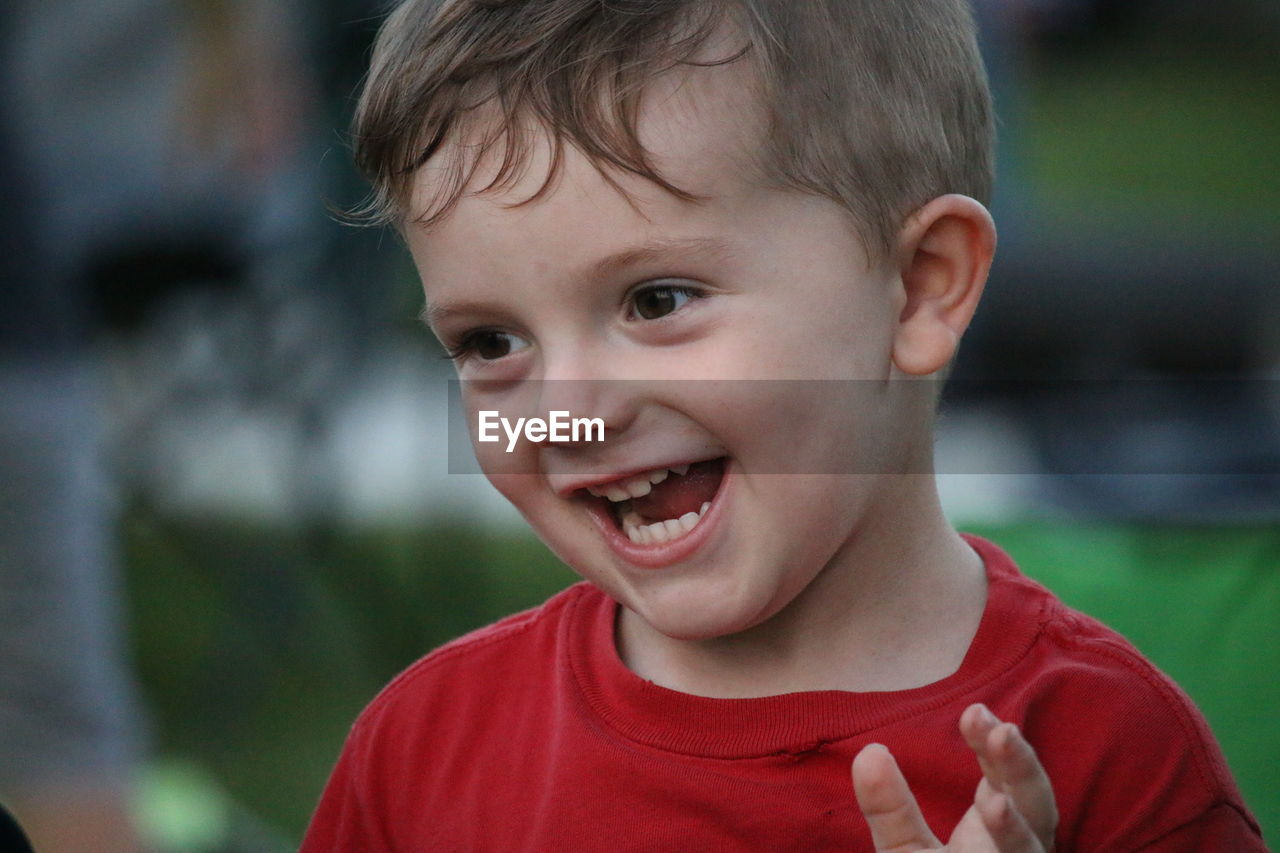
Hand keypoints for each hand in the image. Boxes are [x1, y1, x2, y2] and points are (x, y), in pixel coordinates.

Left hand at [851, 704, 1056, 851]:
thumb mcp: (907, 852)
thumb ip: (891, 809)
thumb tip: (869, 752)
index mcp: (1003, 829)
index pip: (1010, 779)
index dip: (998, 747)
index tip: (974, 711)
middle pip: (1039, 810)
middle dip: (1023, 772)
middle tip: (1001, 731)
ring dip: (1017, 832)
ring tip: (995, 804)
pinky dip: (1007, 848)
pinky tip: (992, 820)